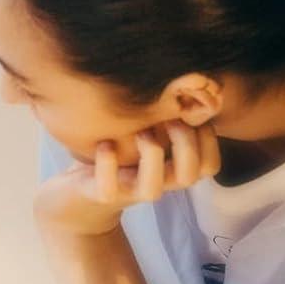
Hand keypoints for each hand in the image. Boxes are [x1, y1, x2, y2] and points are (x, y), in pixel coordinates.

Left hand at [34, 121, 220, 236]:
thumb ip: (166, 122)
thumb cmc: (115, 158)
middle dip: (186, 143)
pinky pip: (109, 188)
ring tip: (139, 132)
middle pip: (191, 176)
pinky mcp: (101, 195)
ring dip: (151, 153)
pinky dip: (107, 164)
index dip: (209, 140)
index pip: (209, 167)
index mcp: (171, 171)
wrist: (75, 195)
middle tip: (168, 119)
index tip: (190, 114)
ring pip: (154, 189)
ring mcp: (128, 192)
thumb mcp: (144, 137)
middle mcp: (156, 184)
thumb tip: (189, 87)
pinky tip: (104, 145)